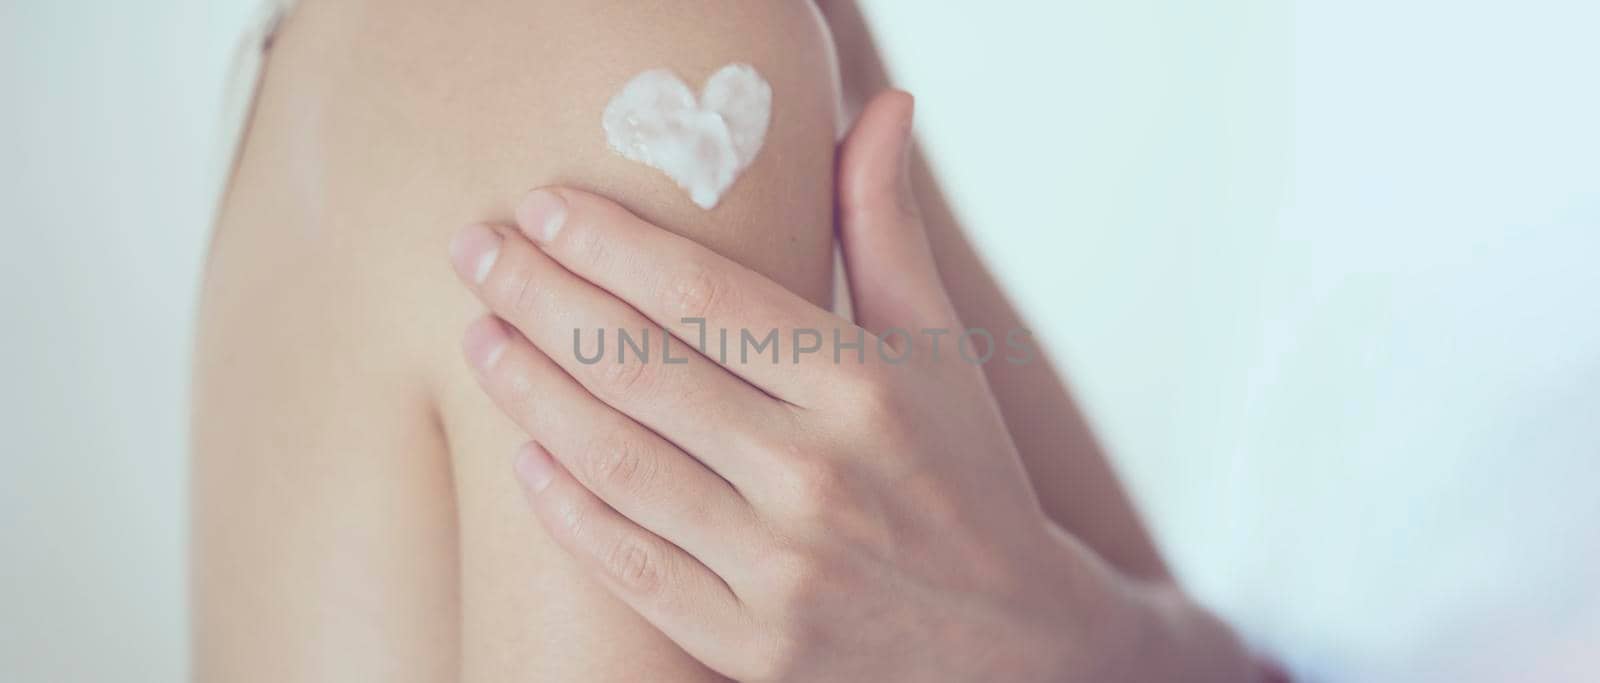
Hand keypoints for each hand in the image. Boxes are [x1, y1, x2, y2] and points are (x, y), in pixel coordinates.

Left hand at [448, 92, 1253, 681]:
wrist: (1012, 640)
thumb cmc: (964, 472)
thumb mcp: (938, 347)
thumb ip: (886, 228)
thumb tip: (883, 108)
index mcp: (864, 390)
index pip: (705, 296)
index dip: (610, 244)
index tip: (543, 208)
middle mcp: (819, 477)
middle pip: (640, 369)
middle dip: (540, 298)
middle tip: (476, 253)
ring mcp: (781, 571)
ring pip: (617, 462)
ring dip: (531, 392)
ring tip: (482, 337)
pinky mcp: (751, 645)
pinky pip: (627, 566)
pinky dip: (565, 507)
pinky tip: (524, 454)